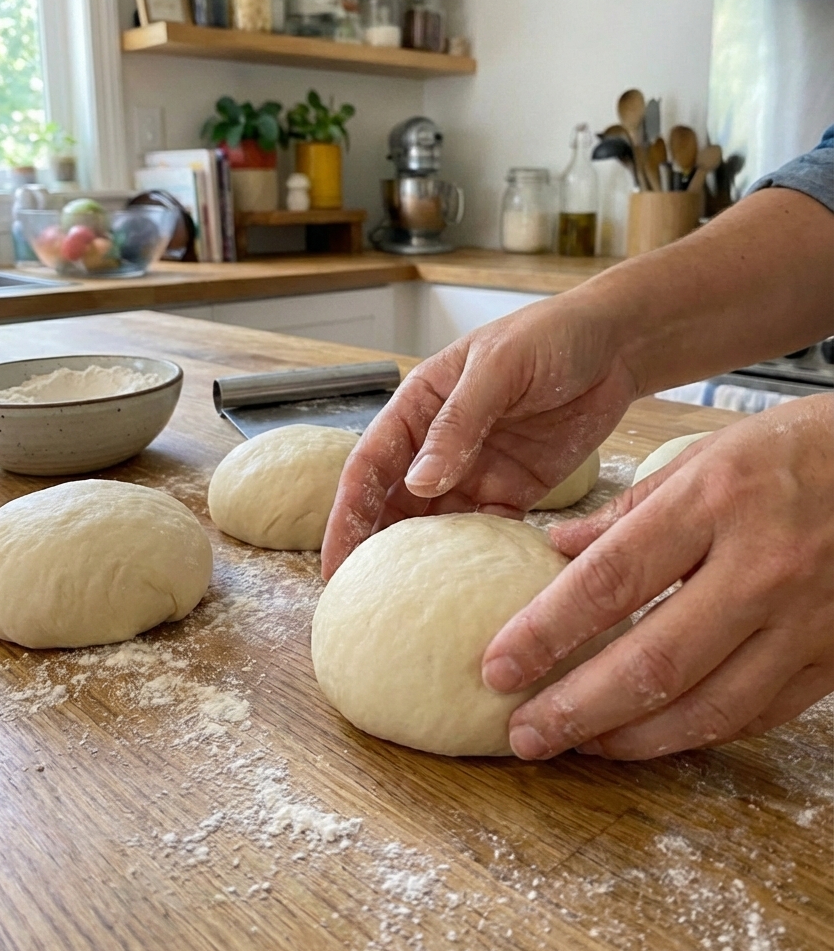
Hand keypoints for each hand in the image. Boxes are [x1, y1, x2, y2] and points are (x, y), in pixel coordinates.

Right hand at [322, 293, 638, 578]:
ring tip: (407, 613)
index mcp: (418, 407)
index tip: (336, 563)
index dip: (347, 516)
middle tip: (362, 605)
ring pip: (436, 528)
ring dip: (422, 566)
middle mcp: (437, 444)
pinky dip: (476, 563)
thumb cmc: (548, 337)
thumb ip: (458, 423)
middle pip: (393, 506)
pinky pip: (486, 534)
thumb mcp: (497, 369)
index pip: (369, 467)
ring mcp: (475, 471)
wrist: (614, 345)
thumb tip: (417, 483)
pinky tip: (469, 594)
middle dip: (374, 553)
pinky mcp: (514, 490)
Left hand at [482, 394, 833, 760]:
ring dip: (632, 738)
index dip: (545, 632)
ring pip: (707, 708)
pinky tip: (655, 735)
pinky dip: (699, 733)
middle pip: (653, 662)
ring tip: (579, 743)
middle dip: (576, 709)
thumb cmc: (796, 449)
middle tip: (523, 733)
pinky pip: (757, 715)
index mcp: (715, 502)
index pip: (610, 581)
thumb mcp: (705, 456)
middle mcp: (761, 566)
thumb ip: (629, 510)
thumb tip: (556, 550)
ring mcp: (806, 619)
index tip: (498, 666)